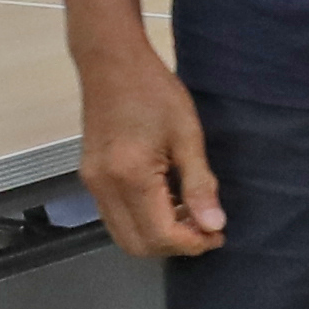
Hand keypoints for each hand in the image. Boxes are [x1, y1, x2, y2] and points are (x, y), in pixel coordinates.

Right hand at [72, 33, 226, 260]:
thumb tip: (214, 225)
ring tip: (188, 214)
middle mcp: (105, 188)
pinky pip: (114, 218)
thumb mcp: (187, 134)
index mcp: (130, 176)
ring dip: (157, 237)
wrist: (111, 62)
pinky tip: (165, 201)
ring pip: (123, 236)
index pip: (161, 235)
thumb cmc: (154, 90)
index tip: (218, 233)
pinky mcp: (90, 178)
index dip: (193, 244)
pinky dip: (142, 222)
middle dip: (175, 247)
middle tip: (205, 228)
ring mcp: (93, 184)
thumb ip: (200, 184)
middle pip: (138, 245)